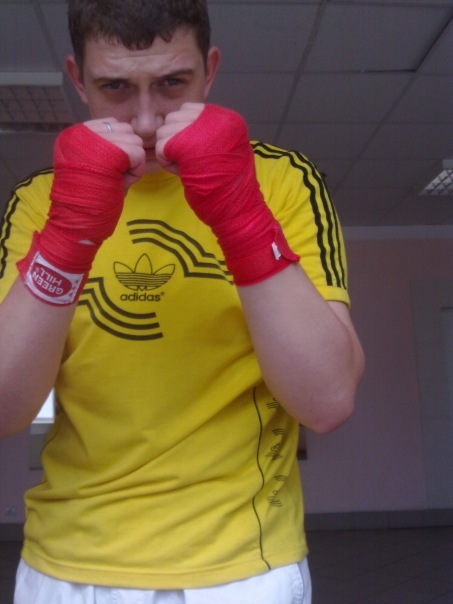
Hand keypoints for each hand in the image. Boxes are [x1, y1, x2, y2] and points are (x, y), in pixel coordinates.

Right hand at [17, 119, 141, 304]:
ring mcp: (94, 139)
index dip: (119, 147)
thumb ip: (109, 146)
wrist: (78, 222)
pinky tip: (123, 182)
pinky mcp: (109, 151)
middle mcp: (81, 131)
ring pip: (134, 141)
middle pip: (126, 130)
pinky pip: (138, 153)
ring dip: (133, 163)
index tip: (107, 169)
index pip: (112, 124)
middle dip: (127, 154)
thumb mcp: (95, 165)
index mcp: (75, 133)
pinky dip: (136, 171)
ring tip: (115, 179)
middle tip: (113, 176)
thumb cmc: (90, 200)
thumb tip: (132, 134)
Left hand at [157, 104, 298, 284]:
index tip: (197, 153)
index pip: (190, 110)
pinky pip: (161, 147)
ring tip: (187, 168)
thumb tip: (180, 122)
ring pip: (164, 131)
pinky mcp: (184, 145)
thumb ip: (208, 132)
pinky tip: (181, 173)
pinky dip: (166, 163)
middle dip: (175, 140)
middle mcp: (215, 117)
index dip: (185, 132)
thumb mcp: (227, 149)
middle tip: (190, 162)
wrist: (237, 209)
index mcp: (229, 118)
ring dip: (170, 152)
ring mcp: (199, 129)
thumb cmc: (231, 186)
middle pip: (174, 118)